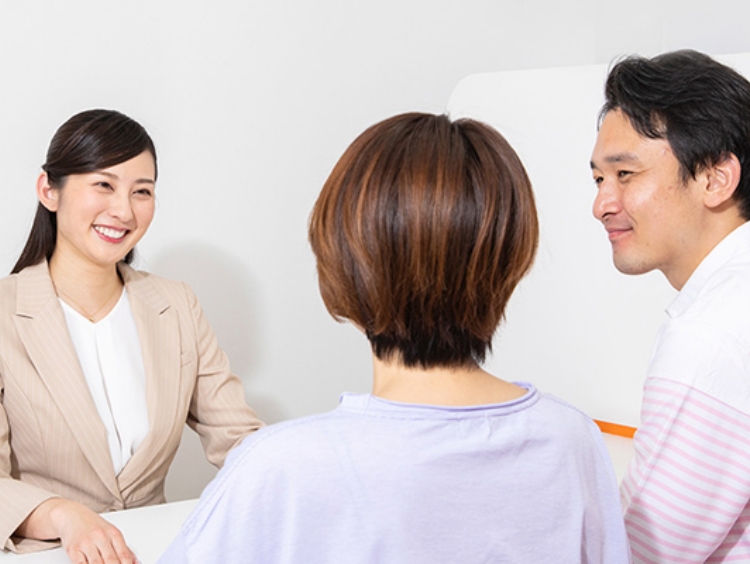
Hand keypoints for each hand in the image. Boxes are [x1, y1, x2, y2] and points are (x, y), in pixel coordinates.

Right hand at [18, 498, 137, 562]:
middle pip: (111, 560)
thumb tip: (136, 562)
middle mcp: (100, 537)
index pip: (124, 554)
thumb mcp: (111, 532)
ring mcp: (86, 543)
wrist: (72, 515)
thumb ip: (124, 548)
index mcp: (113, 533)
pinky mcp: (73, 549)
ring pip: (96, 563)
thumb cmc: (93, 525)